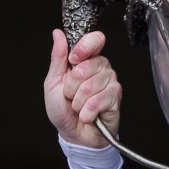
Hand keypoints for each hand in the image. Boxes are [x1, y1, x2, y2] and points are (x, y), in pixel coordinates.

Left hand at [43, 29, 119, 146]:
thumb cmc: (63, 109)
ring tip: (79, 106)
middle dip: (71, 86)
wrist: (73, 133)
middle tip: (71, 95)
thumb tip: (58, 34)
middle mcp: (101, 68)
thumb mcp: (53, 81)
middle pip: (86, 66)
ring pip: (89, 86)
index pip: (95, 40)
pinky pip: (97, 101)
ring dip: (78, 102)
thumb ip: (58, 57)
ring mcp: (110, 83)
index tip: (73, 60)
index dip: (84, 47)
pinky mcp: (115, 99)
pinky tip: (87, 115)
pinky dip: (86, 112)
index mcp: (86, 59)